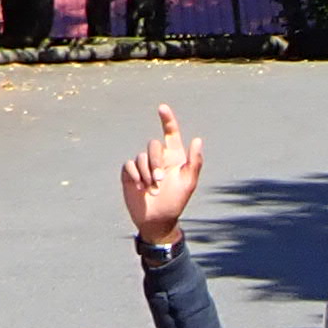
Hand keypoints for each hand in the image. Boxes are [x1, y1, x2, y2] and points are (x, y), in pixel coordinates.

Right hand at [119, 103, 202, 242]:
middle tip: (159, 182)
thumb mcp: (189, 183)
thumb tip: (197, 140)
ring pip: (141, 157)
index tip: (162, 107)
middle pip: (153, 145)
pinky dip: (135, 175)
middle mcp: (158, 158)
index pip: (170, 133)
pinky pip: (129, 165)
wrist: (157, 220)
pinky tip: (140, 187)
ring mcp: (143, 166)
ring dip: (147, 174)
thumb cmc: (176, 202)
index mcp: (174, 157)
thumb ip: (194, 162)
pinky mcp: (130, 174)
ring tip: (152, 190)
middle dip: (155, 162)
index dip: (167, 120)